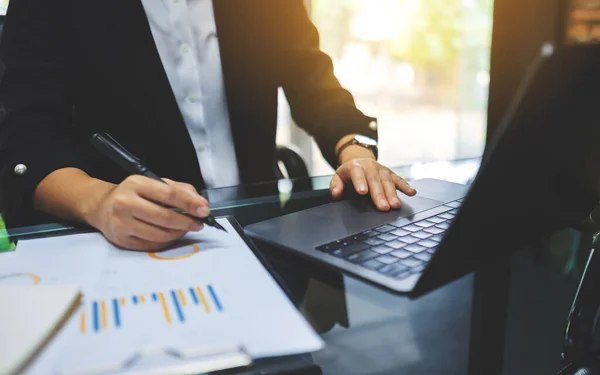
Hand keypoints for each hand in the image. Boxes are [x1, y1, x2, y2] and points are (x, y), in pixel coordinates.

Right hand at [84, 176, 208, 250]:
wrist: (102, 207)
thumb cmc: (134, 194)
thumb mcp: (154, 183)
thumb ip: (179, 189)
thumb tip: (200, 203)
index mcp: (135, 184)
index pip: (168, 194)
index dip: (189, 203)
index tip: (204, 210)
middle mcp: (125, 203)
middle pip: (164, 217)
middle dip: (187, 222)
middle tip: (199, 224)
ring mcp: (121, 223)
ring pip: (159, 234)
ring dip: (178, 233)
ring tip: (186, 228)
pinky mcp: (121, 240)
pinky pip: (152, 245)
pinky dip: (167, 242)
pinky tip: (172, 235)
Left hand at [330, 158, 416, 210]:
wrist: (359, 160)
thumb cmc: (348, 174)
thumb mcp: (338, 177)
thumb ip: (335, 185)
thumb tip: (336, 193)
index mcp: (355, 166)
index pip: (358, 173)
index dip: (360, 182)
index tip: (363, 192)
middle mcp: (370, 166)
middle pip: (375, 180)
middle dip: (380, 194)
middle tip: (383, 207)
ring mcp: (382, 169)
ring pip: (388, 181)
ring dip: (392, 194)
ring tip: (395, 205)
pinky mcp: (390, 173)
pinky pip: (399, 180)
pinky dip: (406, 186)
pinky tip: (412, 193)